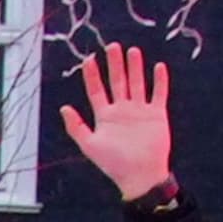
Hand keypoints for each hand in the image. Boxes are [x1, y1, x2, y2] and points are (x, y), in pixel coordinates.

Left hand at [58, 44, 174, 201]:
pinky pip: (159, 94)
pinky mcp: (156, 114)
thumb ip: (76, 127)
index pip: (96, 91)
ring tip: (132, 51)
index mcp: (105, 117)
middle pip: (117, 82)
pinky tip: (158, 67)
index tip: (88, 60)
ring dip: (135, 68)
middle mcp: (122, 111)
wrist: (140, 175)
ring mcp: (140, 111)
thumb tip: (64, 108)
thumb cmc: (113, 164)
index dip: (92, 76)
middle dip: (114, 65)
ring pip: (137, 83)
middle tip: (112, 46)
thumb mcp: (90, 145)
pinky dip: (159, 81)